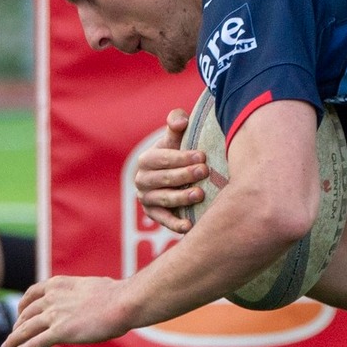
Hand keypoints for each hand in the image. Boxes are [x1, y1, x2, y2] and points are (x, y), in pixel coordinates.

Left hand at [2, 275, 134, 346]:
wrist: (124, 302)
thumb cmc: (117, 295)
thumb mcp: (92, 286)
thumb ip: (82, 293)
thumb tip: (90, 298)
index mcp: (59, 284)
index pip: (33, 293)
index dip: (23, 304)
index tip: (21, 312)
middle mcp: (52, 298)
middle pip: (27, 313)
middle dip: (18, 325)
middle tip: (14, 334)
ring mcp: (54, 315)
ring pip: (26, 329)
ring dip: (13, 339)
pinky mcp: (60, 332)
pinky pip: (34, 343)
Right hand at [134, 105, 209, 233]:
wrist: (175, 174)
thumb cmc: (179, 152)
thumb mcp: (176, 138)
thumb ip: (176, 124)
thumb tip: (181, 120)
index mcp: (147, 159)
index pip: (162, 158)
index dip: (181, 157)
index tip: (202, 156)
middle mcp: (142, 180)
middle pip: (163, 179)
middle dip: (184, 175)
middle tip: (204, 172)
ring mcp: (147, 198)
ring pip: (163, 199)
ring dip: (181, 198)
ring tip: (200, 195)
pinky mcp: (153, 214)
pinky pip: (163, 220)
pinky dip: (175, 224)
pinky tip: (190, 226)